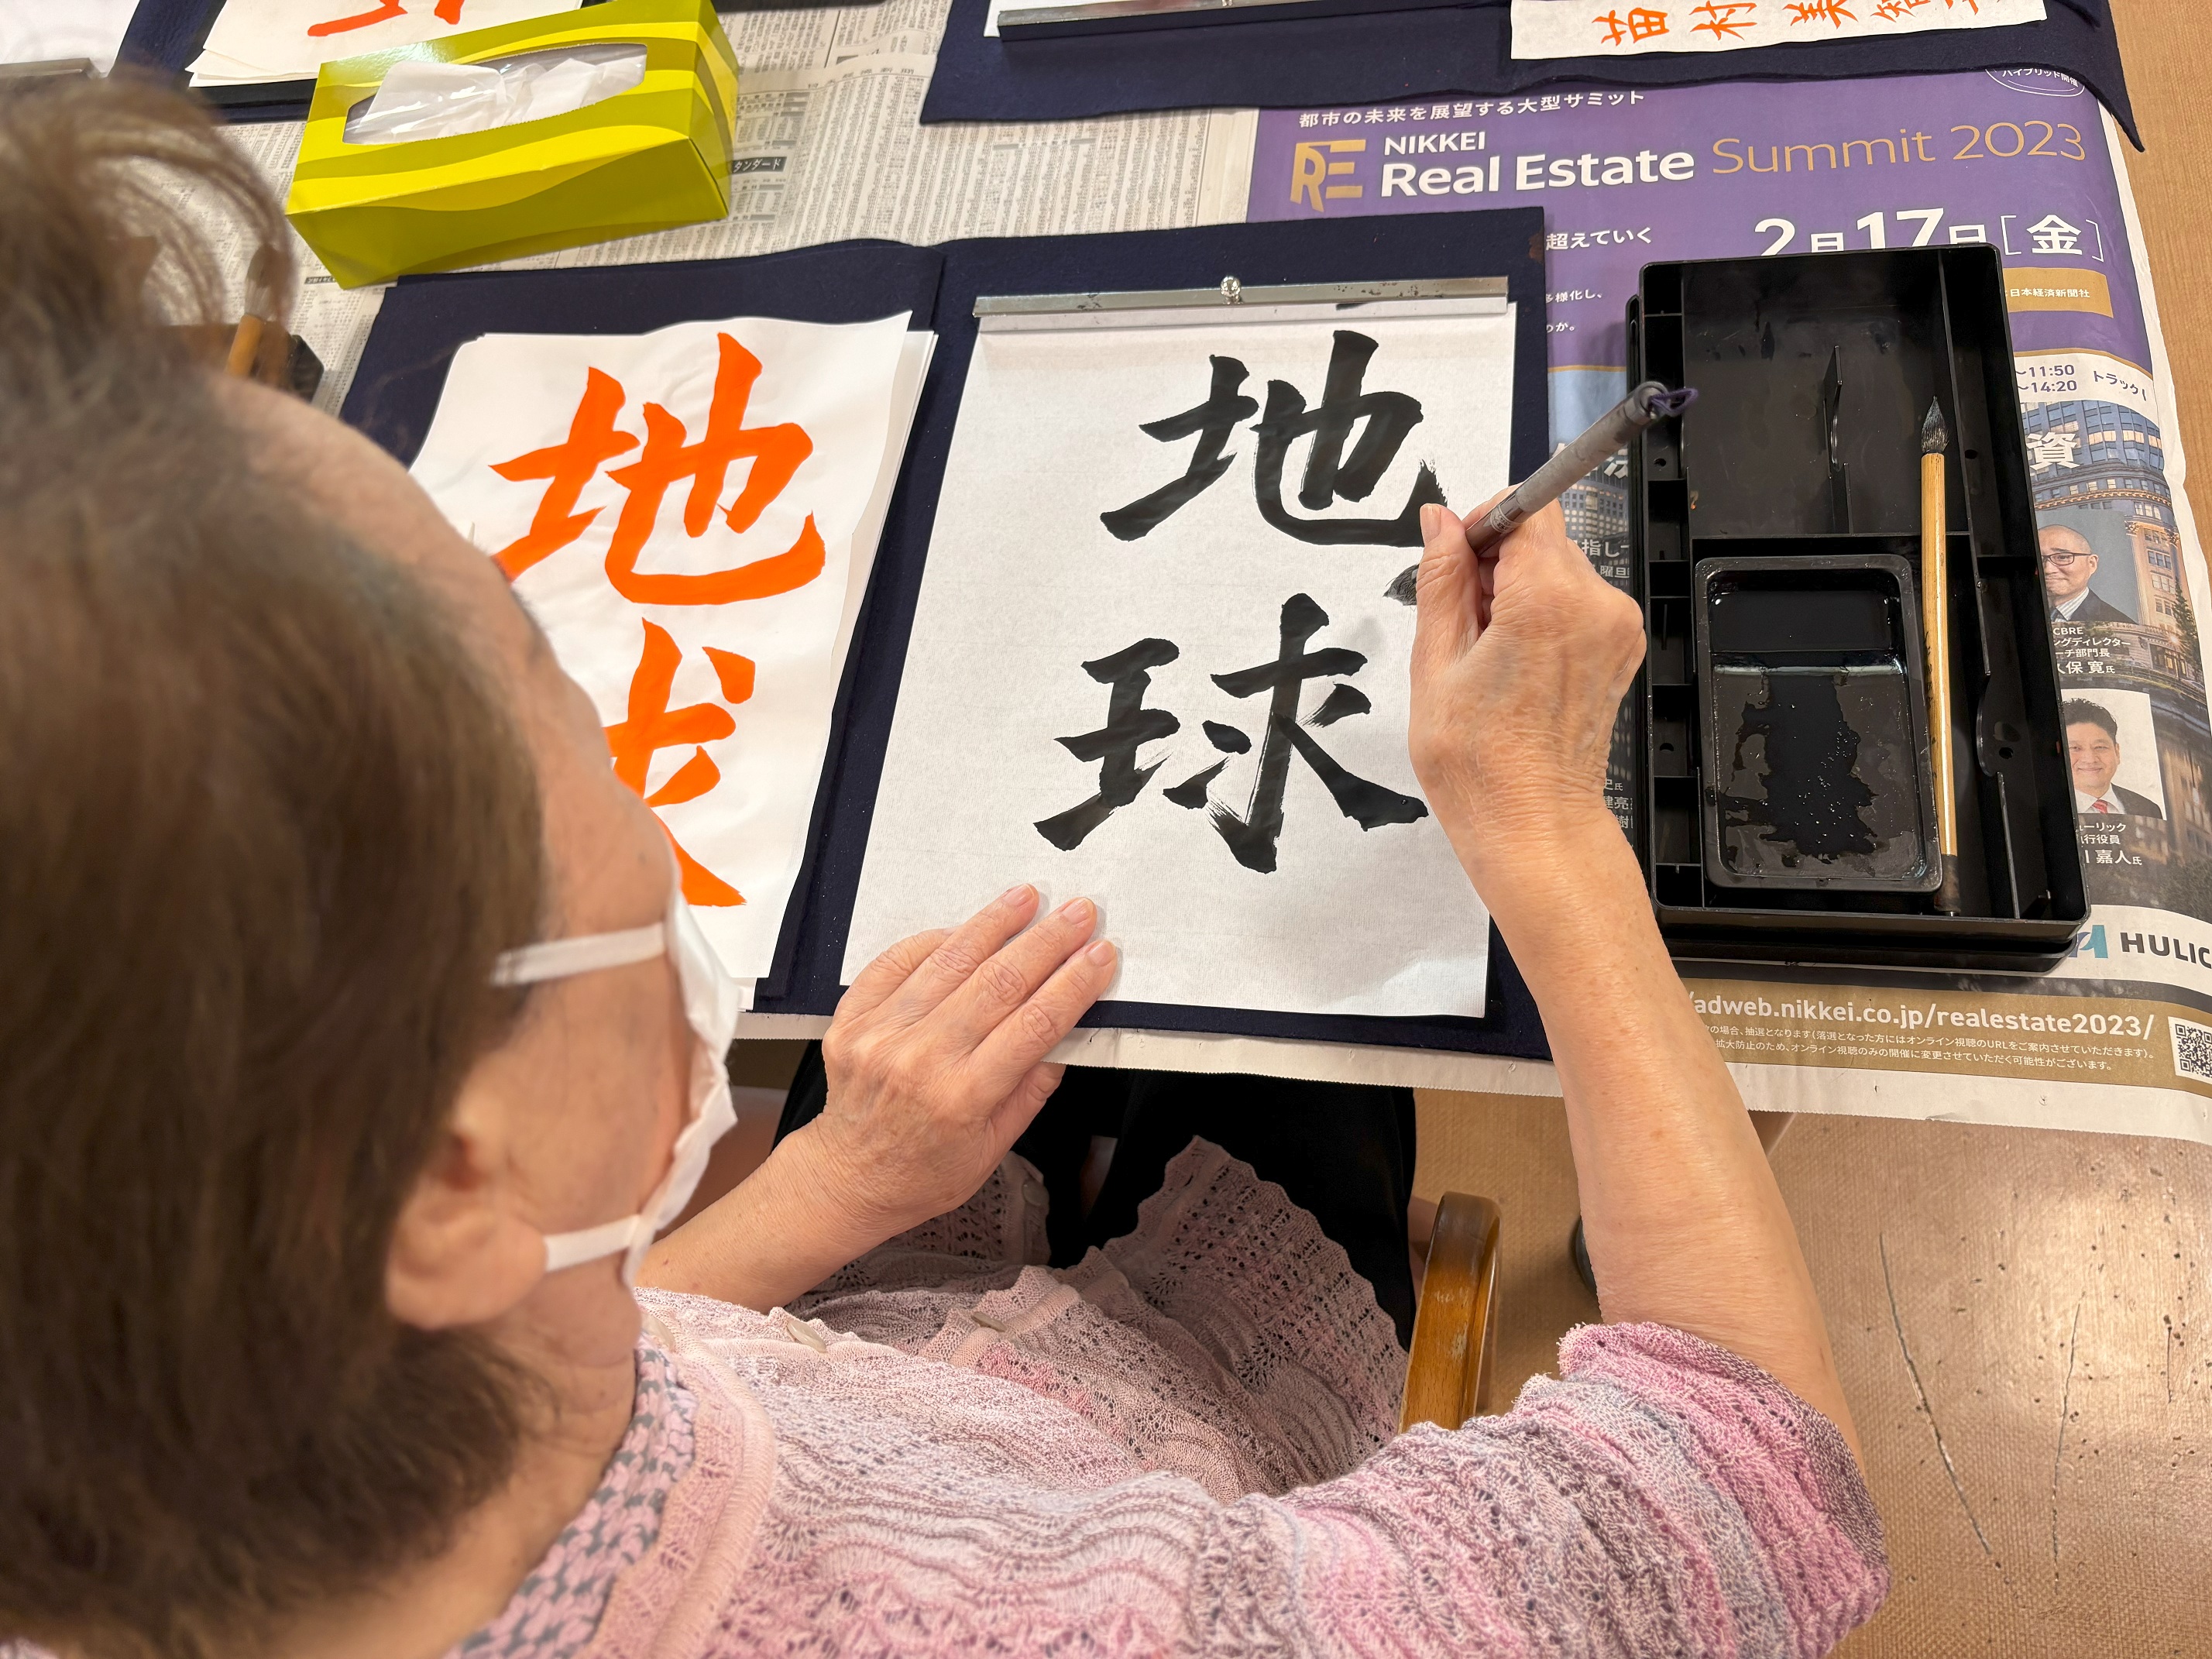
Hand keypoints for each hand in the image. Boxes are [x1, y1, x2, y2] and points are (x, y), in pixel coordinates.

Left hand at [802, 885, 1117, 1241]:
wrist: (849, 1179)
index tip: (1099, 955)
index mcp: (962, 1098)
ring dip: (993, 924)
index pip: (1033, 1024)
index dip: (1073, 983)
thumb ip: (1032, 1088)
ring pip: (948, 962)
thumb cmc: (924, 1172)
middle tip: (1077, 912)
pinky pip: (896, 963)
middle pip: (997, 983)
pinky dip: (932, 941)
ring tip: (1025, 898)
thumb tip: (1066, 1032)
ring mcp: (881, 1036)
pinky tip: (964, 928)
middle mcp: (919, 1060)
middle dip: (1045, 942)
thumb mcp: (995, 1148)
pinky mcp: (852, 1020)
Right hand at [1407, 497, 1643, 897]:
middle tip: (1464, 626)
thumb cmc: (1481, 766)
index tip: (1456, 563)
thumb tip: (1440, 521)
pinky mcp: (1621, 648)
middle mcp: (1596, 606)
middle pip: (1543, 538)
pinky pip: (1577, 603)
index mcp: (1548, 600)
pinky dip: (1543, 618)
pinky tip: (1516, 665)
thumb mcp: (1436, 664)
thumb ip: (1440, 579)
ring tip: (1489, 656)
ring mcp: (1616, 628)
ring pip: (1558, 570)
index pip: (1525, 508)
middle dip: (1496, 565)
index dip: (1482, 526)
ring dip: (1518, 593)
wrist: (1535, 826)